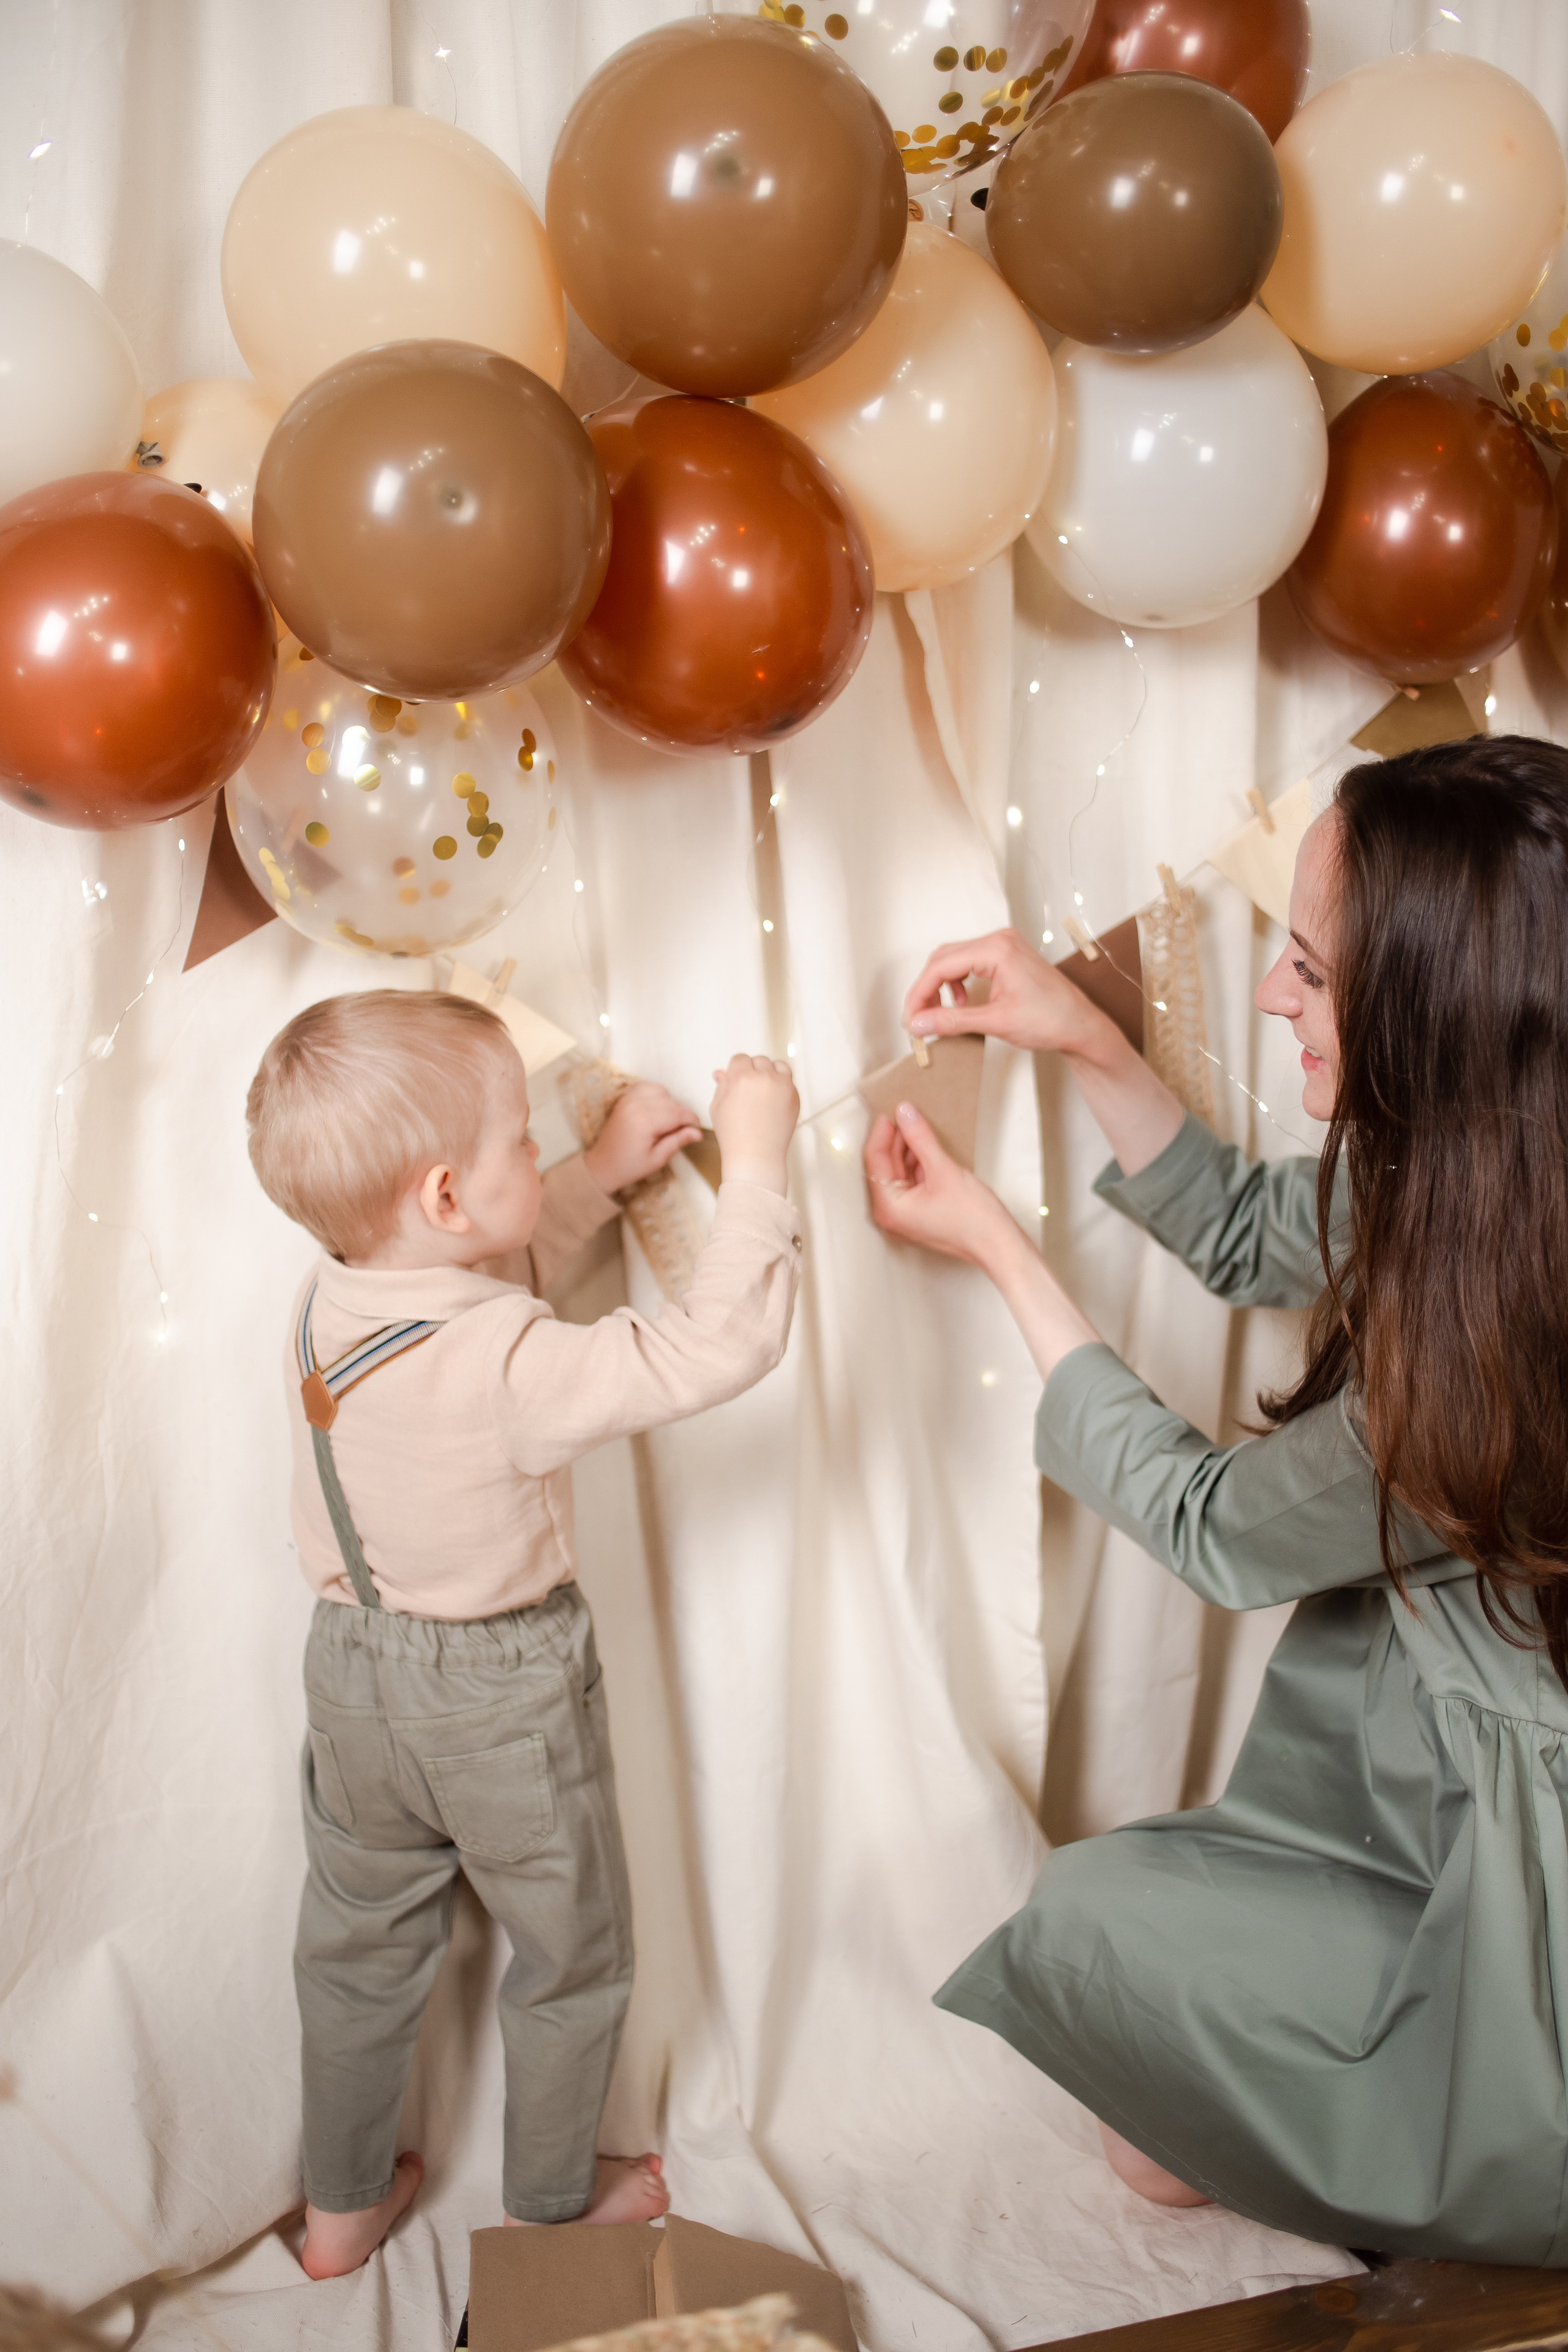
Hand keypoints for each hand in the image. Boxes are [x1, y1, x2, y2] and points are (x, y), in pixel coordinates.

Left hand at [584, 1081, 702, 1194]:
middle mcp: (636, 1105)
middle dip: (682, 1113)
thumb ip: (677, 1141)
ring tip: (669, 1120)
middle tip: (683, 1130)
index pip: (677, 1113)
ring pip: (660, 1090)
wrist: (602, 1165)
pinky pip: (646, 1088)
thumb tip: (697, 1132)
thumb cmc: (629, 1166)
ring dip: (669, 1102)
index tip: (696, 1129)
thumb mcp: (657, 1159)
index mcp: (644, 1121)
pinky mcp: (624, 1099)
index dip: (691, 1120)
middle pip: (671, 1101)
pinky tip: (658, 1109)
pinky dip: (656, 1095)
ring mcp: (628, 1100)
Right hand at [710, 1054, 798, 1190]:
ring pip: (778, 1065)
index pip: (740, 1059)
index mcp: (741, 1077)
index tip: (736, 1082)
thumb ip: (721, 1086)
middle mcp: (764, 1078)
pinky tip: (772, 1101)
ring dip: (770, 1072)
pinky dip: (781, 1086)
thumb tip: (721, 1072)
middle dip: (753, 1071)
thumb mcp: (718, 1108)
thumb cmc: (733, 1134)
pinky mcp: (795, 1097)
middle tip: (748, 1091)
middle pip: (759, 1060)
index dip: (736, 1070)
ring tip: (763, 1089)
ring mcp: (782, 1086)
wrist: (756, 1156)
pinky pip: (789, 1081)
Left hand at [864, 1103, 1008, 1263]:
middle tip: (906, 1112)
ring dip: (907, 1149)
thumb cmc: (974, 1219)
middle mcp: (891, 1213)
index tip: (891, 1108)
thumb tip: (905, 1112)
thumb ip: (921, 1138)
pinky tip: (927, 1145)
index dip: (883, 1131)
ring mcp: (905, 1214)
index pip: (875, 1159)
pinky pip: (911, 1181)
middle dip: (895, 1138)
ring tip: (918, 1124)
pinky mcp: (919, 1212)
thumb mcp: (944, 1170)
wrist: (999, 1244)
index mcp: (889, 1207)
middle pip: (884, 1166)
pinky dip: (917, 1163)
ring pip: (898, 1172)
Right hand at [903, 927, 1117, 1060]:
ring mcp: (1004, 945)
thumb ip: (952, 1021)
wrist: (1081, 1026)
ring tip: (938, 1013)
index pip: (941, 966)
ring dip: (940, 985)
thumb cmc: (1050, 1021)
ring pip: (954, 959)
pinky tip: (960, 1002)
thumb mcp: (995, 1022)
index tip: (909, 1019)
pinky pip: (970, 962)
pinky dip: (957, 982)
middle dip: (926, 989)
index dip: (919, 993)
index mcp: (996, 949)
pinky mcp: (1008, 956)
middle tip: (917, 1019)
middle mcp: (999, 939)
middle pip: (944, 958)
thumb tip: (917, 1025)